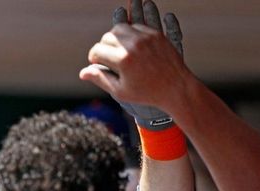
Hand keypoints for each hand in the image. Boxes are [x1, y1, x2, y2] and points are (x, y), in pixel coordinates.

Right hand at [80, 0, 186, 129]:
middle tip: (107, 58)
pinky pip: (136, 26)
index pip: (97, 51)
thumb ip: (100, 79)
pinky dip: (130, 34)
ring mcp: (146, 37)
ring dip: (115, 37)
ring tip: (118, 50)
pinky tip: (131, 46)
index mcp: (123, 60)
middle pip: (107, 37)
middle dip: (103, 47)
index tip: (97, 65)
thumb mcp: (120, 91)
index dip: (93, 59)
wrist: (177, 88)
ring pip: (120, 28)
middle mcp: (134, 45)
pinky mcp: (156, 34)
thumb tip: (82, 73)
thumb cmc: (146, 94)